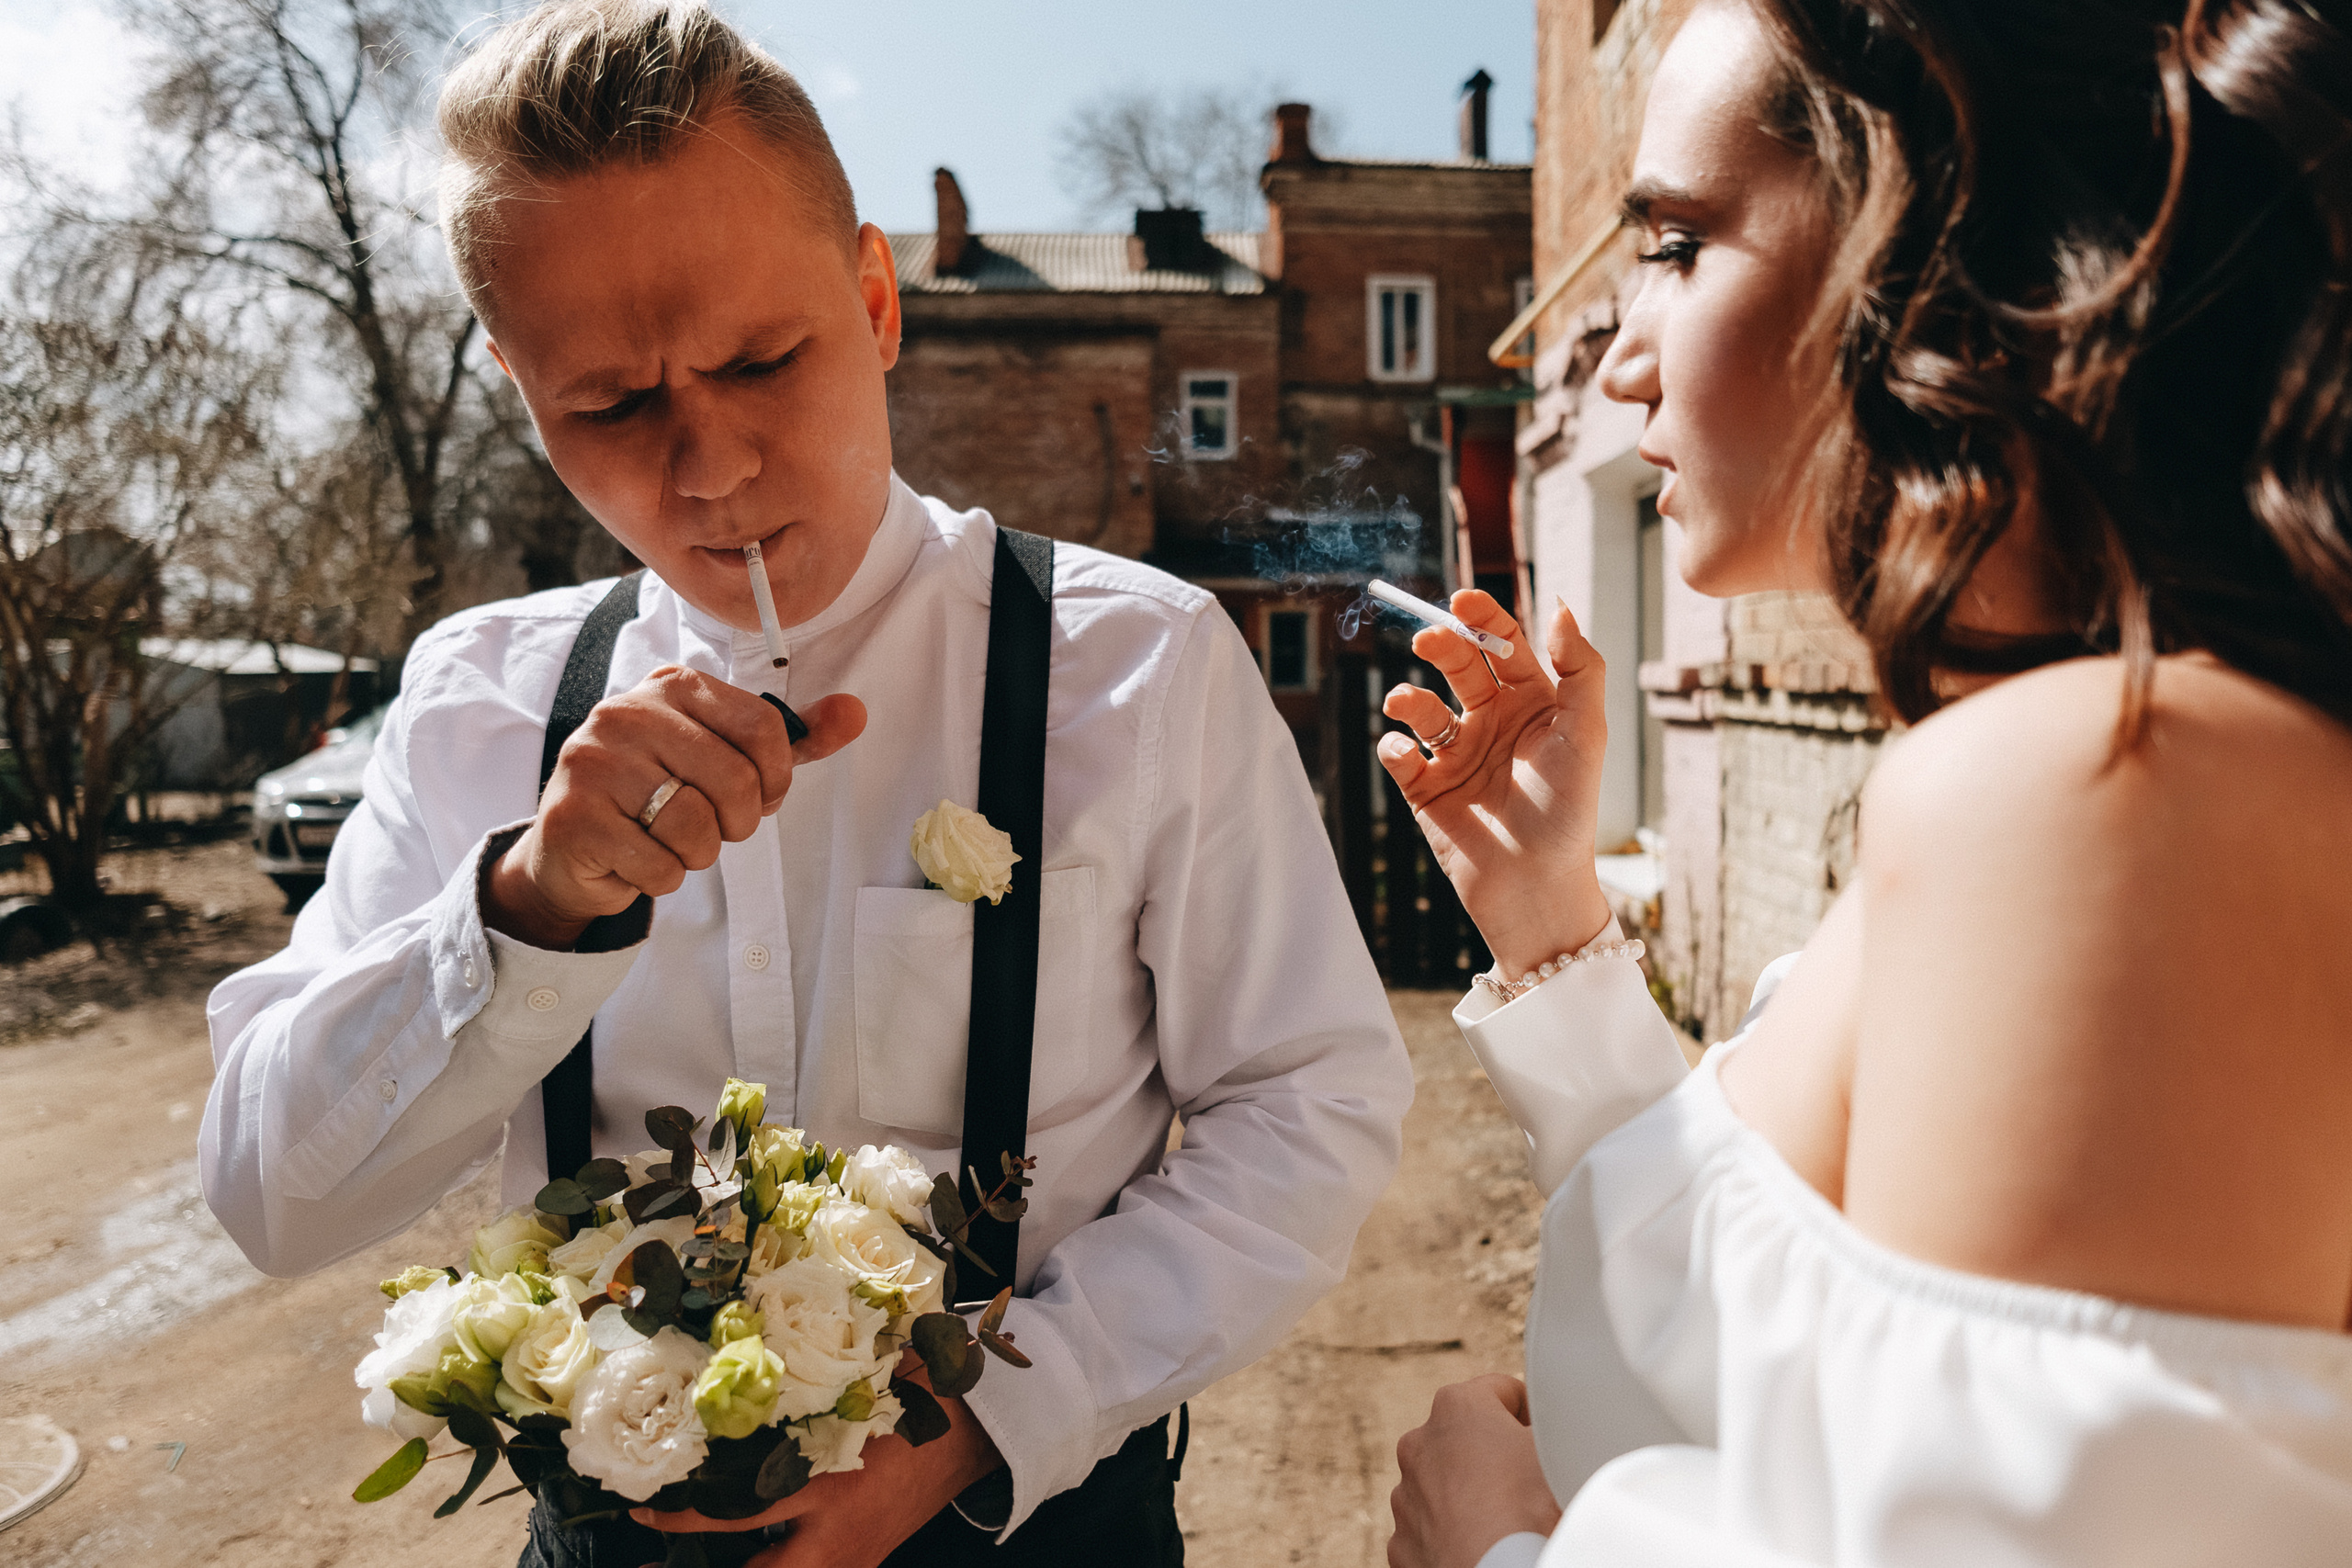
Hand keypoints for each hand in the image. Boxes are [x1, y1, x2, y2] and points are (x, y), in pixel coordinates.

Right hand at [485, 666, 866, 948]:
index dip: (777, 777)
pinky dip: (663, 877)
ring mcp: (592, 763)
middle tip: (716, 829)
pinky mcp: (574, 817)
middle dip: (739, 823)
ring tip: (670, 841)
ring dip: (698, 853)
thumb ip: (791, 739)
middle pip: (734, 779)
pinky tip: (639, 859)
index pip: (763, 726)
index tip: (763, 796)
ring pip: (695, 826)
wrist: (573, 849)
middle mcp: (626, 713)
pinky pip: (659, 865)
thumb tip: (856, 713)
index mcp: (673, 686)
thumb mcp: (728, 757)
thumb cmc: (659, 796)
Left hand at [628, 1371, 1002, 1567]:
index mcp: (824, 1492)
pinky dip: (772, 1567)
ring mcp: (849, 1563)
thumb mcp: (841, 1411)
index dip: (684, 1522)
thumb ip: (787, 1423)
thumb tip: (720, 1410)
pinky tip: (751, 1562)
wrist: (962, 1437)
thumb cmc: (901, 1408)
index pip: (736, 1517)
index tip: (644, 1515)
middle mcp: (832, 1540)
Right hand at [1376, 592, 1612, 975]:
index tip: (1463, 600)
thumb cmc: (1569, 810)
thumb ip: (1580, 667)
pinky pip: (1399, 755)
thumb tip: (1559, 605)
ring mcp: (1457, 755)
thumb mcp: (1585, 732)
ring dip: (1408, 697)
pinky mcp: (1426, 789)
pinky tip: (1403, 753)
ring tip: (1406, 704)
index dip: (1484, 618)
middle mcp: (1492, 723)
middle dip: (1442, 645)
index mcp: (1533, 704)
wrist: (1535, 885)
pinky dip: (1393, 747)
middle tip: (1430, 640)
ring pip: (1422, 707)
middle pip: (1459, 665)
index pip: (1504, 645)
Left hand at [1389, 1375, 1560, 1567]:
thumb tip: (1555, 1428)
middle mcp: (1419, 1443)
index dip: (1531, 1415)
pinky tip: (1480, 1543)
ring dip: (1469, 1493)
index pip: (1503, 1391)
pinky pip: (1432, 1527)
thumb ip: (1549, 1424)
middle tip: (1526, 1483)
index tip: (1544, 1442)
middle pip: (1466, 1437)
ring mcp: (1405, 1494)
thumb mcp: (1559, 1448)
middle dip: (1493, 1454)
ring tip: (1503, 1519)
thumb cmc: (1531, 1507)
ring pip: (1444, 1483)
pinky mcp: (1402, 1539)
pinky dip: (1452, 1533)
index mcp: (1457, 1407)